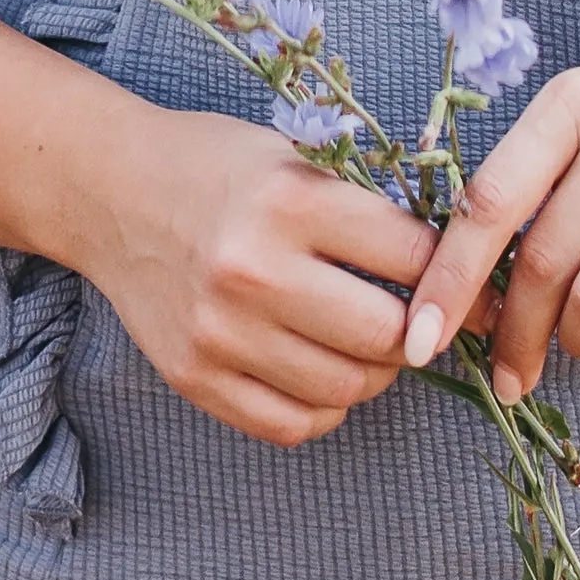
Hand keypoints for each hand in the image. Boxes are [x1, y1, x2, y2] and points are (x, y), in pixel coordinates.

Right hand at [75, 104, 436, 450]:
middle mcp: (253, 270)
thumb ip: (364, 211)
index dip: (455, 272)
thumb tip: (455, 270)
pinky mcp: (193, 376)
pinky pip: (291, 424)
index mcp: (289, 201)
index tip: (470, 282)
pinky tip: (322, 372)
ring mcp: (219, 331)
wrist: (108, 190)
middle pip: (386, 334)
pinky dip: (325, 407)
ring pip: (345, 387)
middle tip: (420, 319)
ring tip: (370, 345)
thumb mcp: (293, 156)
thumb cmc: (215, 165)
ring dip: (376, 374)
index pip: (412, 256)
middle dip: (420, 331)